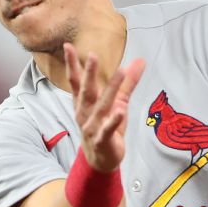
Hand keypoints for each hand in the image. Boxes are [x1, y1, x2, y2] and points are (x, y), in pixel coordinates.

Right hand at [64, 42, 144, 172]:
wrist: (100, 160)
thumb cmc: (106, 127)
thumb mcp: (118, 103)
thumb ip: (128, 83)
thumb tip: (140, 61)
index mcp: (84, 103)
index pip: (76, 81)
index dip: (72, 64)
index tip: (67, 47)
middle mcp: (84, 114)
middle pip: (86, 91)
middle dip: (88, 74)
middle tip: (91, 56)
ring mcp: (92, 127)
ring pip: (101, 107)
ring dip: (110, 90)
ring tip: (120, 73)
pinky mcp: (102, 140)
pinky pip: (108, 129)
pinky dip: (113, 120)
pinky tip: (120, 111)